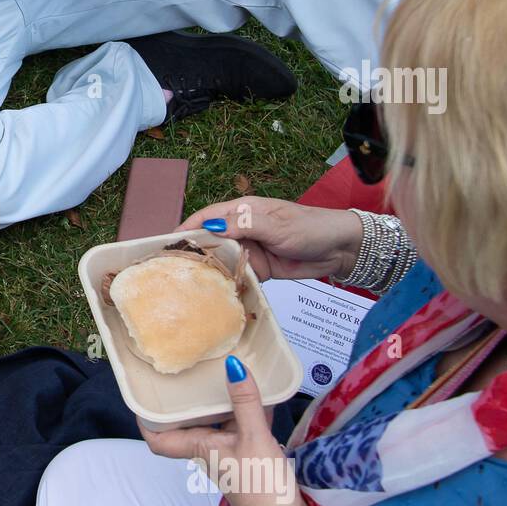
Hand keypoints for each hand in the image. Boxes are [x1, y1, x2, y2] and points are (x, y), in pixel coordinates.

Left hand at [137, 355, 317, 505]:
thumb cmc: (262, 488)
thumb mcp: (254, 439)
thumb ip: (245, 403)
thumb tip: (232, 365)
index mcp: (198, 448)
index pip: (158, 439)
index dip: (145, 420)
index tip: (141, 394)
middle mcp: (209, 451)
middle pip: (188, 425)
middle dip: (185, 401)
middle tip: (185, 370)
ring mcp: (230, 456)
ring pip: (217, 424)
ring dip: (217, 402)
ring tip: (220, 371)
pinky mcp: (252, 460)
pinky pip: (242, 428)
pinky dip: (247, 411)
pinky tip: (260, 392)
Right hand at [177, 196, 363, 282]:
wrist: (339, 249)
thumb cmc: (310, 227)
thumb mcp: (275, 224)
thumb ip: (243, 225)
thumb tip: (211, 227)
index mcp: (242, 211)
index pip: (206, 218)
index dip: (186, 229)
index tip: (166, 244)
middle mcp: (241, 230)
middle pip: (209, 241)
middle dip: (192, 253)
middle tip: (171, 271)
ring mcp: (248, 250)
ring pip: (220, 260)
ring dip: (209, 272)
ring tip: (186, 286)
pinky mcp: (257, 269)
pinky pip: (236, 276)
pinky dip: (227, 284)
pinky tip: (214, 295)